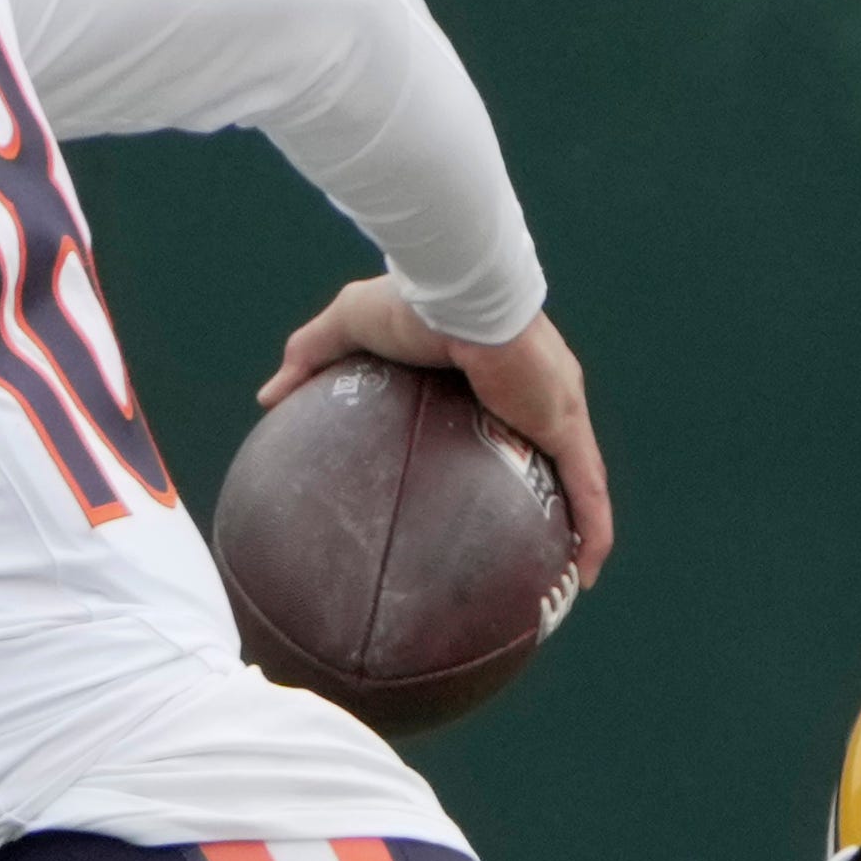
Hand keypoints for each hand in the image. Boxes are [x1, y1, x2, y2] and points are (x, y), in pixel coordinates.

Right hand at [260, 276, 615, 583]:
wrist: (453, 286)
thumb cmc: (409, 299)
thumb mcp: (348, 328)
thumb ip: (311, 358)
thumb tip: (267, 397)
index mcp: (495, 371)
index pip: (511, 417)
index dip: (509, 450)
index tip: (493, 486)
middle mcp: (537, 392)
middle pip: (554, 451)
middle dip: (556, 494)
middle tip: (538, 539)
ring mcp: (557, 408)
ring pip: (581, 478)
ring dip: (583, 524)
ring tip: (576, 575)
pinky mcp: (565, 422)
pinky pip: (589, 487)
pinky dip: (593, 529)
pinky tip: (588, 573)